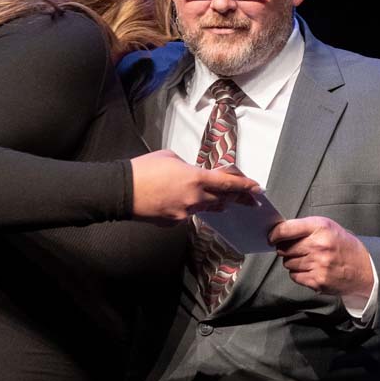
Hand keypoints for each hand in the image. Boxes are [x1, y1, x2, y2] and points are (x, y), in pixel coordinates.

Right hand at [130, 151, 258, 224]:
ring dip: (214, 203)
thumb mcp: (170, 158)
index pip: (227, 184)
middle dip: (236, 198)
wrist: (122, 191)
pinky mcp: (173, 222)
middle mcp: (194, 198)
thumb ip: (187, 167)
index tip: (257, 188)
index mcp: (195, 178)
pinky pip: (187, 214)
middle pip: (222, 200)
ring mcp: (184, 213)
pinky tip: (181, 201)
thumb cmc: (144, 169)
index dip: (244, 186)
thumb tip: (191, 174)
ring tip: (223, 200)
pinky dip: (189, 207)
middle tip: (248, 198)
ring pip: (206, 208)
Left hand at [269, 216, 373, 309]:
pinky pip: (294, 276)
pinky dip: (299, 273)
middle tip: (298, 249)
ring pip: (288, 263)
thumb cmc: (341, 245)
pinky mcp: (317, 281)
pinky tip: (312, 269)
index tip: (272, 237)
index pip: (286, 230)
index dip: (275, 234)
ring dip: (293, 262)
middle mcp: (319, 245)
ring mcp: (318, 264)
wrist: (363, 268)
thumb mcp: (327, 227)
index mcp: (320, 227)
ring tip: (309, 259)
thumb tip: (278, 233)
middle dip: (286, 249)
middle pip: (284, 248)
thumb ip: (303, 228)